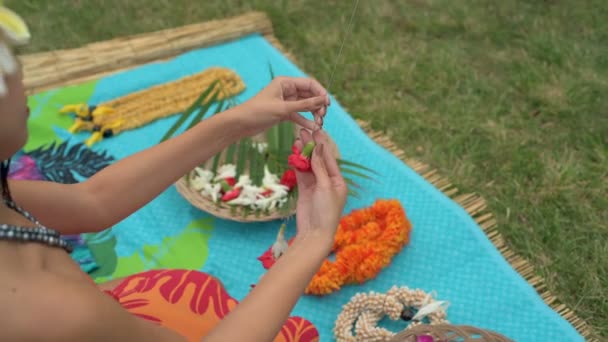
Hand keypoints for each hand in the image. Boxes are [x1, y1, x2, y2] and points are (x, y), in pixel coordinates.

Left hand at [239, 76, 329, 135]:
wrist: (241, 124)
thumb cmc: (258, 112)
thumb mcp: (283, 108)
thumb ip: (304, 105)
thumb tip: (323, 100)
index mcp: (285, 82)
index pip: (309, 83)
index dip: (320, 92)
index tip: (327, 104)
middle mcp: (287, 90)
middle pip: (309, 95)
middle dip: (318, 105)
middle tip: (322, 117)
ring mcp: (286, 102)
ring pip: (305, 106)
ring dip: (313, 114)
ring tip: (319, 124)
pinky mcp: (283, 113)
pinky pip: (298, 115)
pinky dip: (305, 120)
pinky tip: (312, 127)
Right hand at [293, 129, 347, 249]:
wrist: (315, 233)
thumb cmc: (326, 212)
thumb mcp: (325, 187)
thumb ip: (320, 167)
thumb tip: (318, 149)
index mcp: (338, 181)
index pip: (329, 158)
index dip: (321, 145)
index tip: (316, 131)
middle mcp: (327, 182)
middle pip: (318, 160)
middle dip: (310, 146)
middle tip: (302, 132)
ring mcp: (315, 186)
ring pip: (308, 166)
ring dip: (302, 153)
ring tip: (296, 139)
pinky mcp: (305, 191)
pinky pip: (301, 174)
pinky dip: (297, 164)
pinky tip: (293, 153)